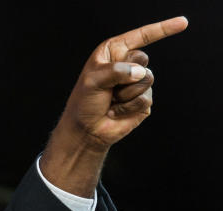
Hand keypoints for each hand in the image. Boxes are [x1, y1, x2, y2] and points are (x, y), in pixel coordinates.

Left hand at [41, 17, 187, 195]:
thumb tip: (140, 73)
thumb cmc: (84, 103)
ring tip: (112, 100)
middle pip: (143, 60)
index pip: (140, 37)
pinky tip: (117, 111)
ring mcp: (137, 82)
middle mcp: (127, 64)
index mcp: (113, 53)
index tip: (183, 23)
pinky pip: (146, 98)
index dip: (162, 29)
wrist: (86, 130)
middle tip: (109, 88)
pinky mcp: (143, 99)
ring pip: (146, 80)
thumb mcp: (92, 81)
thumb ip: (116, 71)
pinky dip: (129, 107)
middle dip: (124, 76)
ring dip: (125, 94)